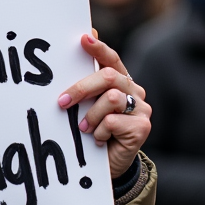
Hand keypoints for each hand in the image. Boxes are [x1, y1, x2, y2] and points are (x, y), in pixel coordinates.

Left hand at [58, 33, 150, 178]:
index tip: (83, 39)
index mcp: (121, 81)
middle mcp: (135, 91)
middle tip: (62, 102)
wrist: (108, 165)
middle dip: (81, 88)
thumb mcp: (87, 106)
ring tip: (85, 129)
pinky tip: (100, 139)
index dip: (99, 48)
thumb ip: (85, 83)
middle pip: (107, 77)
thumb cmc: (94, 131)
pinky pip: (113, 120)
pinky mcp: (142, 126)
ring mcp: (142, 108)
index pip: (111, 59)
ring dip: (91, 116)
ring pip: (111, 98)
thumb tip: (81, 46)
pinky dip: (100, 131)